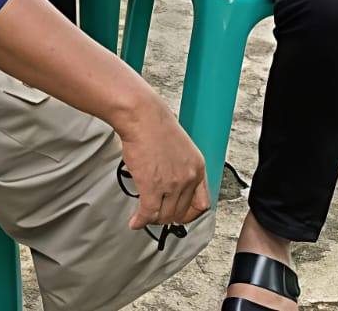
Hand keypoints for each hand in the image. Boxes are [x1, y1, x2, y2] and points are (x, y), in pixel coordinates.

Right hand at [115, 98, 211, 230]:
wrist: (141, 116)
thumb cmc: (155, 124)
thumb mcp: (180, 146)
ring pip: (164, 215)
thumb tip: (169, 178)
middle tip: (156, 214)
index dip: (189, 214)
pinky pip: (148, 212)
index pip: (201, 204)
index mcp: (198, 168)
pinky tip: (135, 221)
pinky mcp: (152, 186)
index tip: (180, 215)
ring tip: (144, 216)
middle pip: (180, 212)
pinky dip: (141, 220)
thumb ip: (180, 166)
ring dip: (153, 219)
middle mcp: (188, 178)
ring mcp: (171, 184)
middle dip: (167, 216)